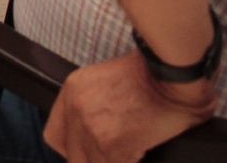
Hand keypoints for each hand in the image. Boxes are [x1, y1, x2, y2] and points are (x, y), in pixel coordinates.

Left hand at [44, 52, 214, 162]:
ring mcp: (92, 129)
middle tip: (111, 154)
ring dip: (112, 160)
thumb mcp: (103, 79)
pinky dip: (128, 161)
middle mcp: (76, 109)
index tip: (87, 153)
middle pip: (73, 156)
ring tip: (129, 151)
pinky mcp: (112, 145)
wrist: (171, 74)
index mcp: (72, 90)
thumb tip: (93, 132)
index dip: (72, 149)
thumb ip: (89, 105)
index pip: (55, 136)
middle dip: (93, 159)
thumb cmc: (148, 74)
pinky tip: (139, 153)